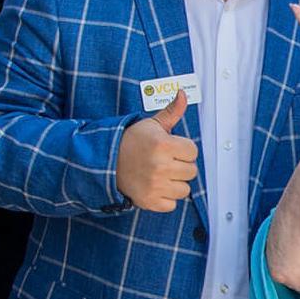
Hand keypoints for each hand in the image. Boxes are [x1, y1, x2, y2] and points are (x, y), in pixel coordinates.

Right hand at [115, 91, 198, 212]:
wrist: (106, 161)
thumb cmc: (132, 141)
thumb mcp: (152, 124)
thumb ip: (172, 111)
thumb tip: (183, 94)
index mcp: (163, 145)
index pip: (193, 151)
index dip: (183, 149)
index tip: (171, 148)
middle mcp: (160, 166)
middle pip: (191, 171)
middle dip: (180, 166)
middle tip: (164, 161)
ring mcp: (155, 185)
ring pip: (184, 189)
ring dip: (175, 183)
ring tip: (160, 174)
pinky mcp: (149, 201)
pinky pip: (172, 204)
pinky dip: (165, 198)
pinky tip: (155, 186)